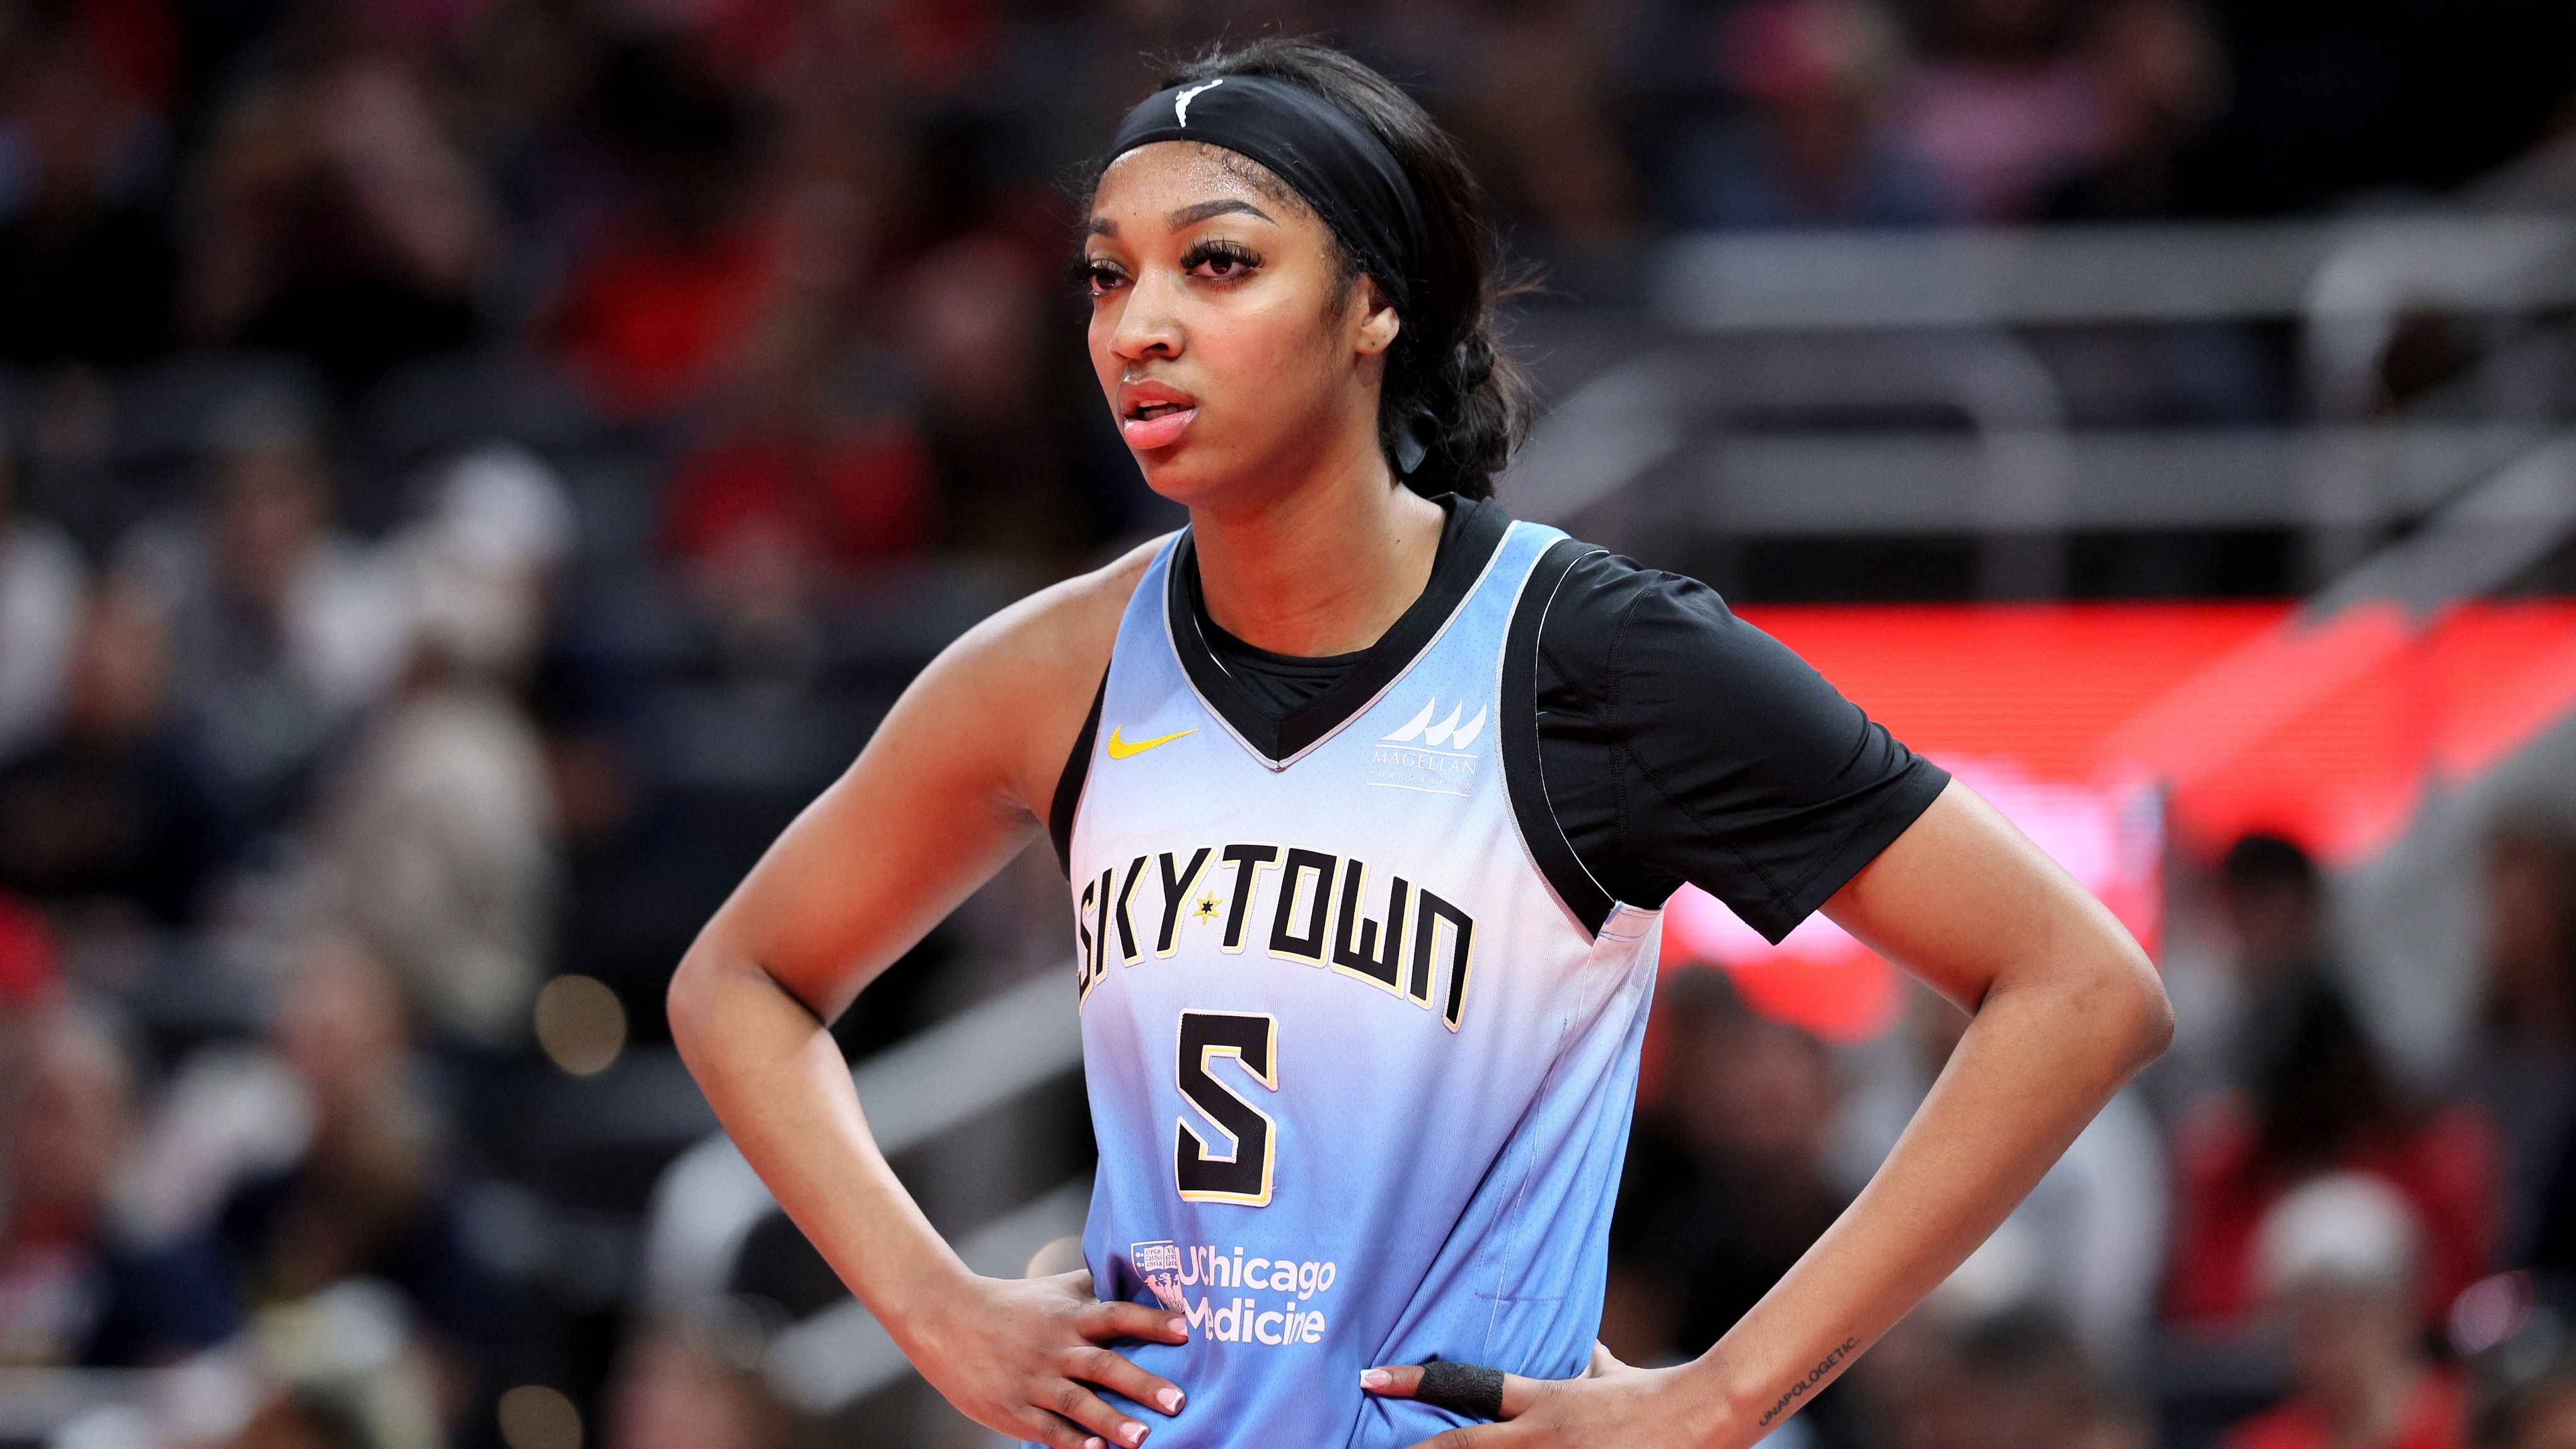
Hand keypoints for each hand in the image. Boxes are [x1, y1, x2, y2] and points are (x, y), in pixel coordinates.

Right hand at [904, 1269, 1190, 1448]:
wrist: (945, 1319)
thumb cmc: (1011, 1304)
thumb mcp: (1053, 1288)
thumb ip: (1094, 1286)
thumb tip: (1140, 1273)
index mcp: (1069, 1315)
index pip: (1116, 1314)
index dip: (1151, 1320)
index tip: (1186, 1328)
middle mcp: (1055, 1346)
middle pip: (1104, 1364)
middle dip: (1142, 1384)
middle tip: (1178, 1400)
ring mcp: (1033, 1379)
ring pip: (1078, 1402)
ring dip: (1112, 1421)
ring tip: (1144, 1438)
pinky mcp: (1013, 1408)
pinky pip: (1047, 1428)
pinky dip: (1071, 1442)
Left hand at [1361, 1344, 1730, 1448]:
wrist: (1703, 1413)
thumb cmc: (1656, 1395)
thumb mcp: (1613, 1373)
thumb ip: (1588, 1364)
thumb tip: (1583, 1345)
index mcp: (1542, 1402)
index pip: (1468, 1387)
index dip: (1414, 1383)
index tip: (1369, 1377)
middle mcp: (1539, 1438)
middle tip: (1368, 1446)